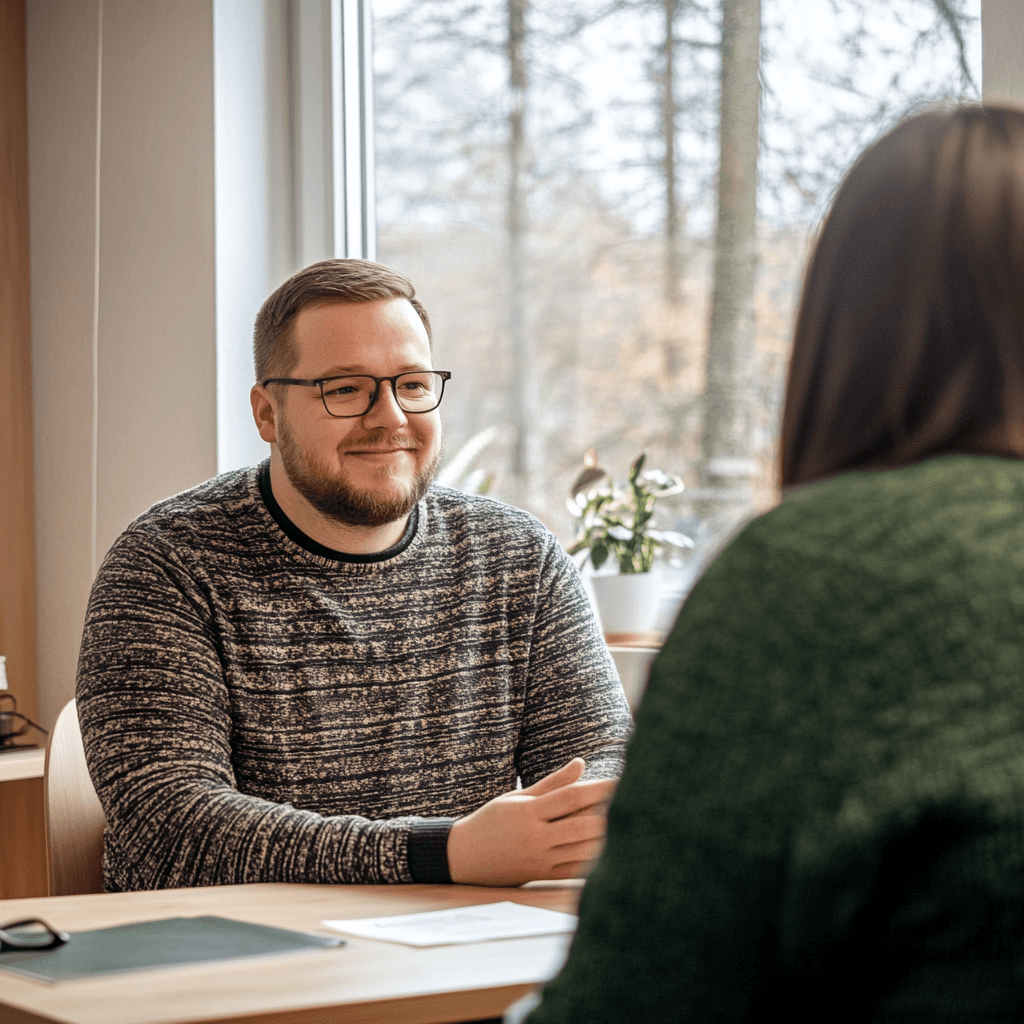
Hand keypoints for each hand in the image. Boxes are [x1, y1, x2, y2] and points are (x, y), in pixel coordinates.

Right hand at [446, 758, 616, 885]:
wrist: (463, 857)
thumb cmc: (491, 820)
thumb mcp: (516, 797)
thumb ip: (552, 783)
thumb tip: (581, 763)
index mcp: (529, 812)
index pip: (571, 798)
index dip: (599, 789)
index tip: (620, 780)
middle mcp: (535, 837)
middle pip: (582, 826)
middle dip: (609, 814)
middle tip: (632, 803)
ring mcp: (539, 860)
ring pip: (583, 850)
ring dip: (606, 838)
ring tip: (626, 825)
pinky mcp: (541, 876)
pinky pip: (574, 871)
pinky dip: (593, 861)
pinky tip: (610, 850)